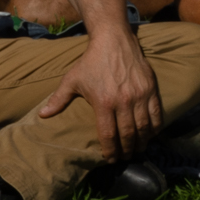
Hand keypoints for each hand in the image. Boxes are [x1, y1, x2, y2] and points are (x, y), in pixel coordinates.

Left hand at [34, 27, 165, 157]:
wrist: (113, 40)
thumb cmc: (90, 61)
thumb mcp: (72, 80)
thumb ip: (58, 99)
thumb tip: (42, 115)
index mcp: (103, 102)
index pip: (108, 134)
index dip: (110, 150)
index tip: (111, 159)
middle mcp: (123, 101)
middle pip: (128, 134)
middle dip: (127, 149)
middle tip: (126, 157)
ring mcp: (139, 95)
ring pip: (143, 126)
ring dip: (142, 142)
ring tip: (138, 149)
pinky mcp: (151, 88)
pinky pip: (157, 113)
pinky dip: (155, 127)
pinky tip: (151, 134)